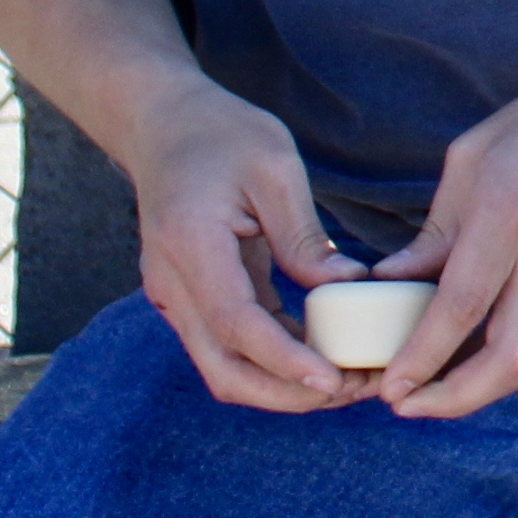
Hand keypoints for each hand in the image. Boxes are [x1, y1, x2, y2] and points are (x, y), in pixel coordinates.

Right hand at [118, 75, 362, 410]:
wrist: (163, 125)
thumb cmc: (221, 134)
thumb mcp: (275, 168)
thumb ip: (303, 236)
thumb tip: (349, 288)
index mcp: (190, 244)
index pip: (236, 323)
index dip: (285, 360)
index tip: (334, 381)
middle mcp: (173, 282)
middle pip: (223, 368)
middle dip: (287, 392)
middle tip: (354, 388)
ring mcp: (176, 295)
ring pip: (224, 367)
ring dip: (282, 385)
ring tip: (349, 380)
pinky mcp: (190, 298)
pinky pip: (230, 344)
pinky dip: (274, 359)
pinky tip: (323, 355)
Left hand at [369, 64, 517, 419]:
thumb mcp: (476, 155)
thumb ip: (438, 227)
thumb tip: (396, 280)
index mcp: (509, 210)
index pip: (460, 306)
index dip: (420, 356)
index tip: (390, 386)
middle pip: (511, 359)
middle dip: (457, 398)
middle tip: (413, 408)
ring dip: (482, 384)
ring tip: (436, 388)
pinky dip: (509, 348)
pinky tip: (478, 346)